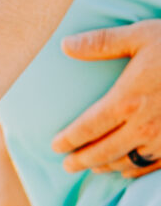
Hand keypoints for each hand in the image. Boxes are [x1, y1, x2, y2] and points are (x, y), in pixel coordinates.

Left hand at [52, 19, 160, 177]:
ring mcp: (160, 139)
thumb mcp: (142, 35)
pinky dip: (131, 170)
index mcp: (126, 100)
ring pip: (122, 163)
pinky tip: (124, 167)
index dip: (67, 141)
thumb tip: (65, 45)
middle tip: (67, 165)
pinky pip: (147, 166)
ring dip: (103, 167)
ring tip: (92, 166)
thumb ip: (102, 43)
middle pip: (100, 153)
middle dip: (80, 161)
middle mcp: (140, 125)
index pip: (86, 129)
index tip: (55, 146)